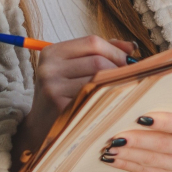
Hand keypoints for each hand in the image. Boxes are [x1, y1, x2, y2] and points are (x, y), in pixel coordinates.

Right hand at [13, 35, 135, 170]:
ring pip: (98, 78)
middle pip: (98, 60)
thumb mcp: (72, 70)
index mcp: (52, 52)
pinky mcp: (60, 107)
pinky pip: (95, 98)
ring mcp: (53, 87)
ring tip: (121, 91)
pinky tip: (111, 104)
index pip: (92, 42)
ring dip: (116, 85)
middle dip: (119, 69)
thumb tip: (131, 46)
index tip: (128, 61)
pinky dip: (108, 99)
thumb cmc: (63, 97)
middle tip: (129, 80)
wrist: (40, 130)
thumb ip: (100, 53)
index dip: (116, 51)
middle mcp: (49, 67)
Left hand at [100, 112, 171, 171]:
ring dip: (128, 154)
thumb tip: (130, 106)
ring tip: (110, 148)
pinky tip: (112, 159)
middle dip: (137, 140)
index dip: (163, 122)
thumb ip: (160, 108)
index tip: (140, 118)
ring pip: (153, 160)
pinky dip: (126, 165)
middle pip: (164, 145)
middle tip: (116, 136)